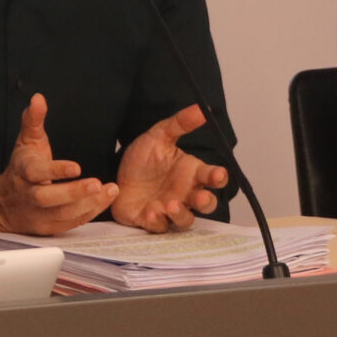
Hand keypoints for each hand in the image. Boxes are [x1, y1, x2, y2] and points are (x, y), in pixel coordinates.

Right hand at [0, 95, 114, 235]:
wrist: (2, 205)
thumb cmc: (21, 169)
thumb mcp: (26, 141)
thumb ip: (33, 120)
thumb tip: (38, 98)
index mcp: (23, 172)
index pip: (37, 172)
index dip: (56, 171)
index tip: (76, 167)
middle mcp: (29, 195)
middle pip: (49, 198)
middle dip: (74, 193)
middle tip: (98, 184)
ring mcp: (38, 214)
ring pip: (63, 214)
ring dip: (88, 204)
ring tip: (109, 191)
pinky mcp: (48, 227)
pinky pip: (69, 224)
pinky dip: (88, 214)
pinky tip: (103, 201)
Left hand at [108, 106, 229, 232]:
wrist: (117, 171)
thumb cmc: (145, 158)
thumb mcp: (159, 135)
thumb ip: (180, 123)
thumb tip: (201, 109)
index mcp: (191, 173)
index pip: (213, 177)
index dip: (218, 177)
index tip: (218, 174)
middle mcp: (184, 194)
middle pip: (206, 204)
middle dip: (205, 202)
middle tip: (199, 196)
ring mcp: (169, 210)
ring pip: (185, 220)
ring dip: (181, 214)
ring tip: (170, 204)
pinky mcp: (150, 221)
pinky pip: (159, 227)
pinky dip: (157, 223)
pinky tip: (150, 213)